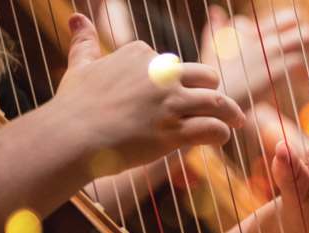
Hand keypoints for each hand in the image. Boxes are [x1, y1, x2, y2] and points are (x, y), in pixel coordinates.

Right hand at [54, 14, 244, 176]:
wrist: (71, 137)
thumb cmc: (73, 106)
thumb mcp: (81, 66)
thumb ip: (85, 43)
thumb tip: (76, 18)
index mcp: (140, 55)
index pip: (172, 62)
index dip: (177, 80)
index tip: (176, 93)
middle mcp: (160, 75)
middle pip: (205, 75)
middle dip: (212, 89)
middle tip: (220, 104)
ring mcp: (170, 103)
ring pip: (216, 101)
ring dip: (231, 112)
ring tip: (237, 121)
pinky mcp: (174, 131)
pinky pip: (212, 128)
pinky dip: (222, 133)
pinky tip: (223, 137)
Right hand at [200, 5, 308, 108]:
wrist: (209, 105)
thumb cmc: (211, 84)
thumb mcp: (210, 52)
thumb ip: (215, 31)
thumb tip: (216, 12)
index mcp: (244, 30)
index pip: (274, 20)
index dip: (289, 33)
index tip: (295, 52)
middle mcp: (256, 36)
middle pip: (294, 18)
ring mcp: (265, 51)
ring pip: (304, 36)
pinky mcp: (272, 69)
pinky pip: (302, 60)